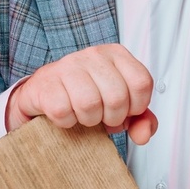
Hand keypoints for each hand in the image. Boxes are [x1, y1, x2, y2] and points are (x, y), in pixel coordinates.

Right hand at [5, 44, 157, 144]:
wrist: (45, 92)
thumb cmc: (85, 95)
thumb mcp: (120, 105)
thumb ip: (140, 119)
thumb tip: (144, 133)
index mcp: (117, 55)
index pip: (142, 83)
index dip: (136, 106)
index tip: (125, 109)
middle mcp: (95, 55)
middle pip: (117, 97)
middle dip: (112, 118)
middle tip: (102, 115)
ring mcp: (69, 65)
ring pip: (90, 104)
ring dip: (88, 120)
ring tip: (84, 114)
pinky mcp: (47, 82)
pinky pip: (63, 112)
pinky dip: (66, 122)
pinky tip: (66, 113)